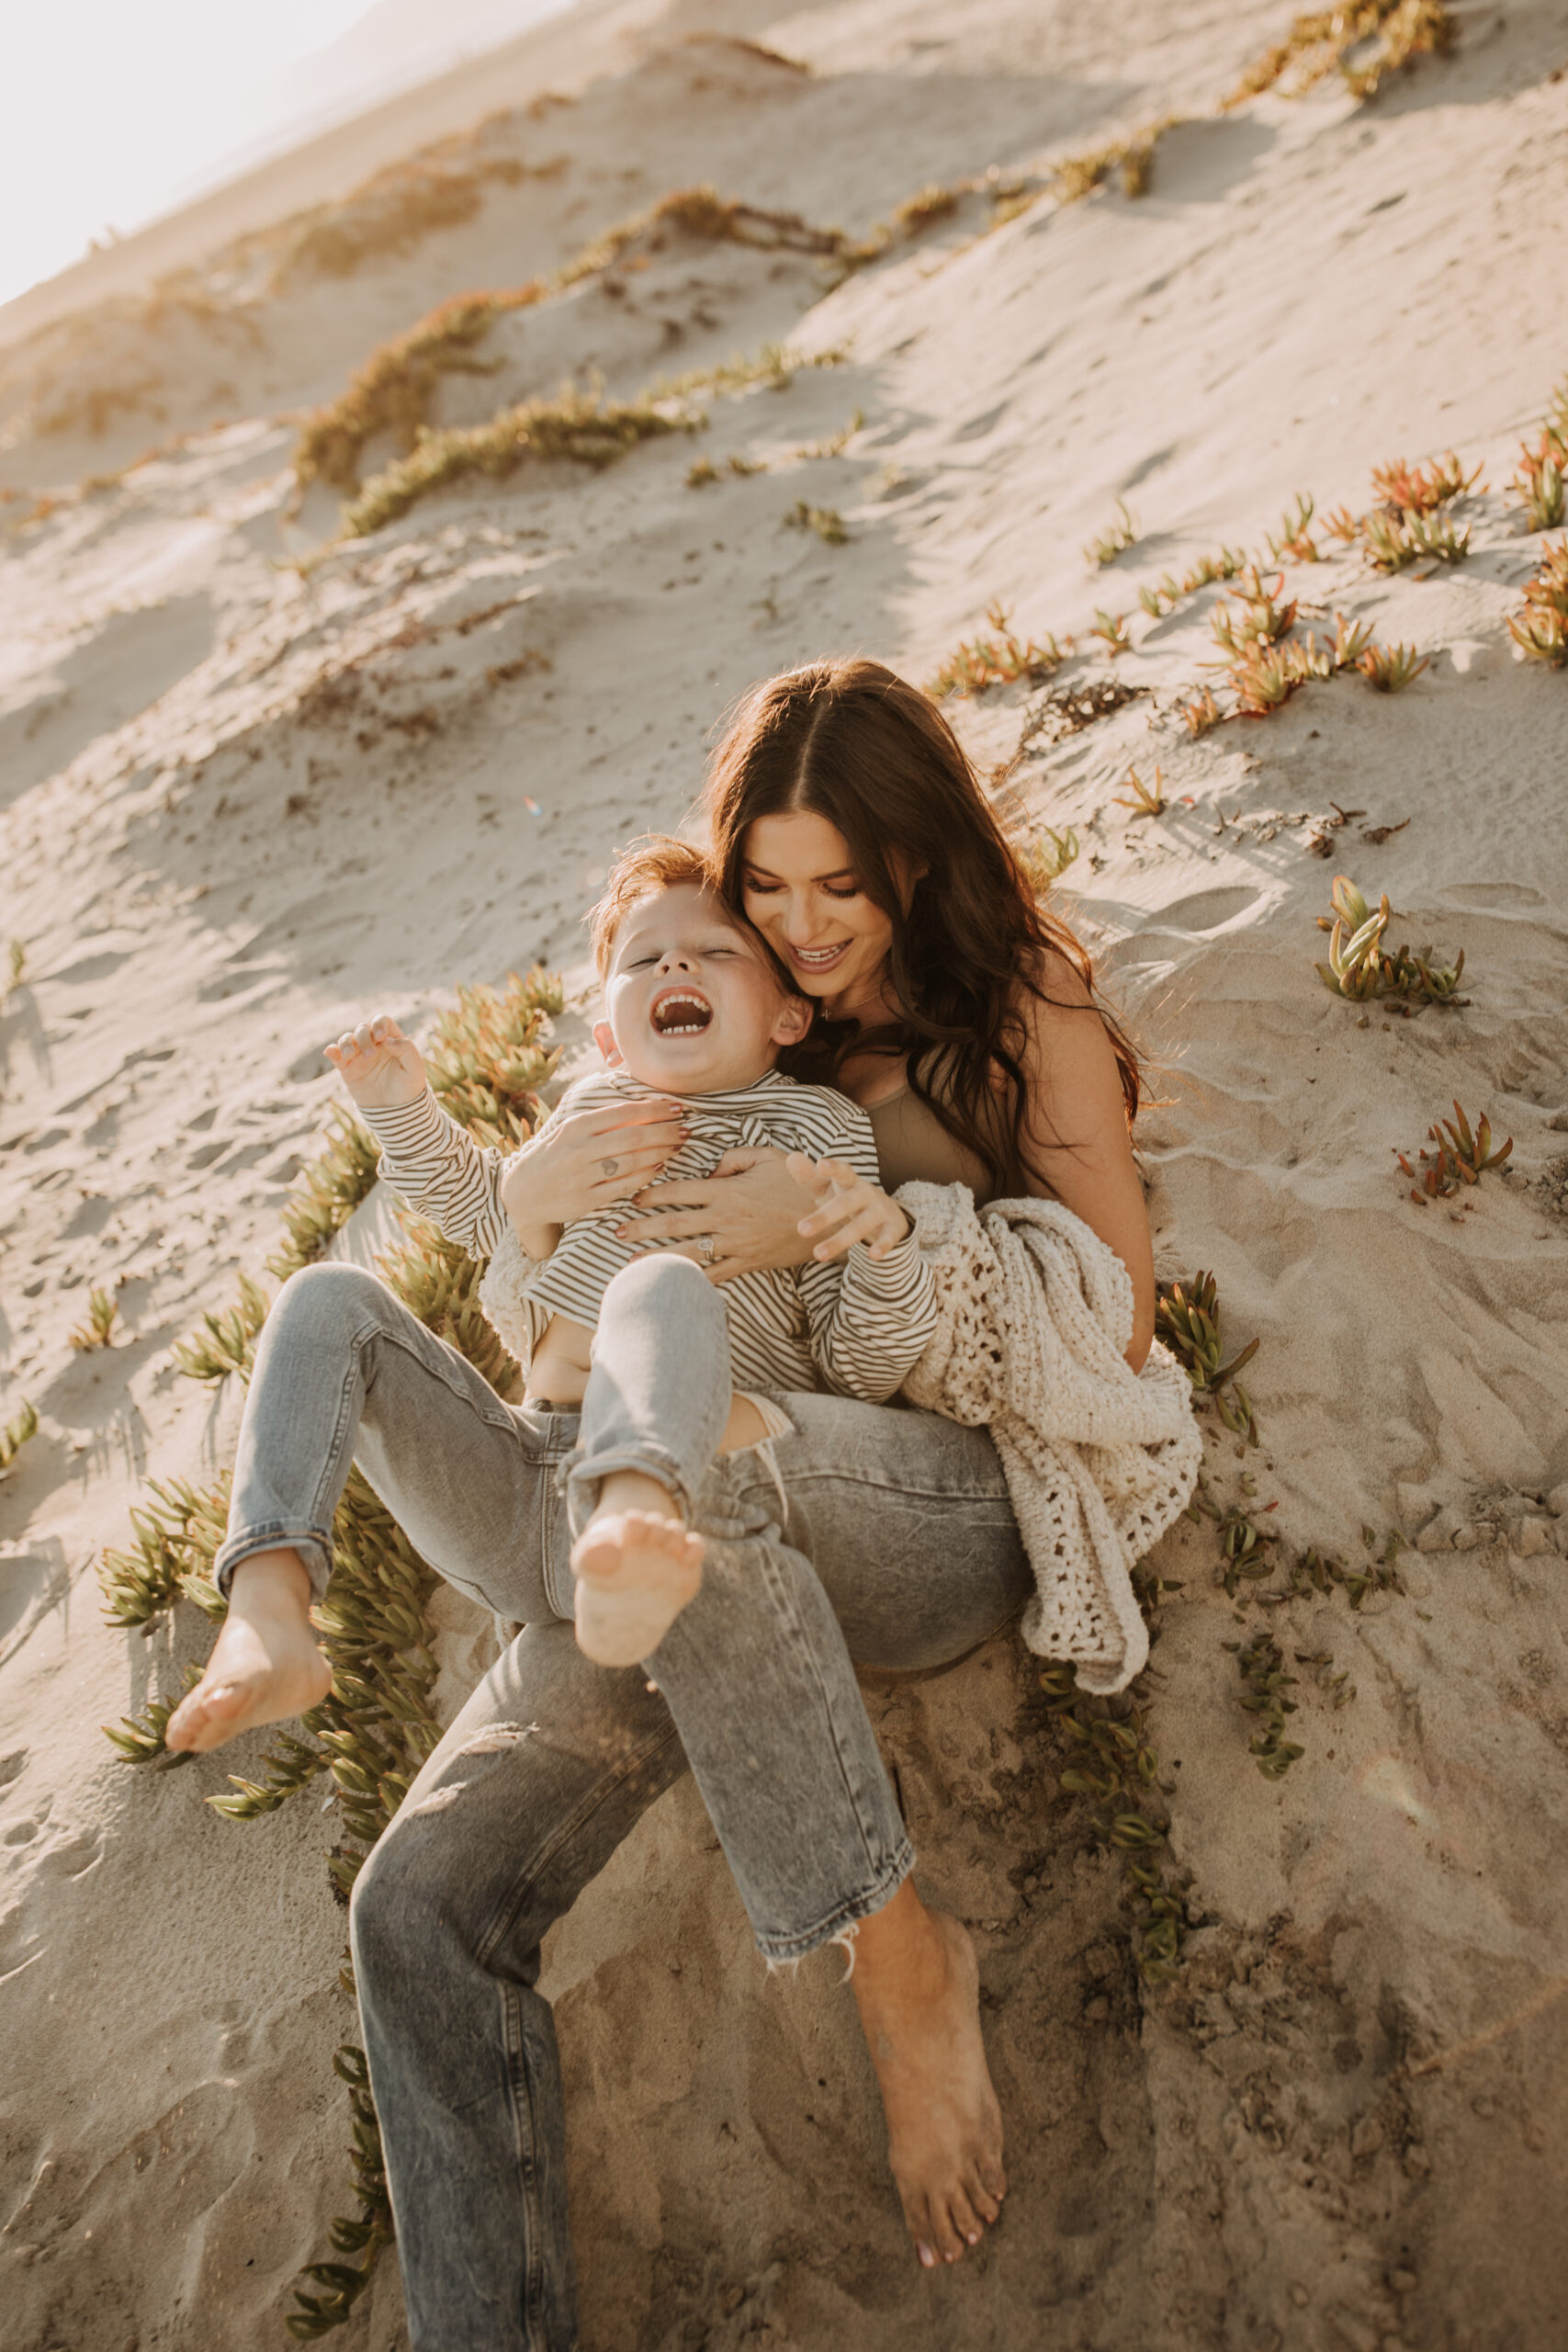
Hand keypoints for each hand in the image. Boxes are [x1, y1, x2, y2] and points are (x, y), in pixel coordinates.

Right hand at [325, 1015, 426, 1110]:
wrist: (397, 1110)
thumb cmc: (409, 1086)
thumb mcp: (416, 1068)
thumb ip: (407, 1049)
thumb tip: (386, 1040)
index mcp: (391, 1039)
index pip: (381, 1021)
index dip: (379, 1024)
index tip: (381, 1038)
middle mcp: (373, 1044)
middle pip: (362, 1029)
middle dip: (364, 1039)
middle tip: (371, 1057)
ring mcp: (359, 1055)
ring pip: (347, 1039)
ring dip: (346, 1043)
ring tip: (350, 1055)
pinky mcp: (347, 1069)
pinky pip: (336, 1055)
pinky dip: (332, 1051)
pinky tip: (331, 1052)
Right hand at [501, 1097, 690, 1231]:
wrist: (523, 1193)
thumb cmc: (555, 1155)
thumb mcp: (569, 1130)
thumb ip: (601, 1118)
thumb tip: (643, 1103)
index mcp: (576, 1126)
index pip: (624, 1112)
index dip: (655, 1109)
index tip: (678, 1107)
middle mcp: (578, 1149)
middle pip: (633, 1137)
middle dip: (665, 1131)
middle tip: (686, 1129)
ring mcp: (581, 1176)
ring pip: (632, 1161)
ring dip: (661, 1152)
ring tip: (677, 1146)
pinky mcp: (586, 1200)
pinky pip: (624, 1186)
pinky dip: (646, 1175)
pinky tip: (659, 1166)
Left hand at [626, 1146, 819, 1283]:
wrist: (828, 1218)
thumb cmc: (797, 1183)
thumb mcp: (766, 1156)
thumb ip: (732, 1159)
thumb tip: (709, 1173)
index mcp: (727, 1191)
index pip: (679, 1192)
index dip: (652, 1194)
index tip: (633, 1199)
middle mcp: (725, 1219)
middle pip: (674, 1224)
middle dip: (641, 1228)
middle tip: (616, 1231)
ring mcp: (735, 1244)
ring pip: (688, 1254)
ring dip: (657, 1259)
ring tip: (632, 1264)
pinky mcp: (747, 1263)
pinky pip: (715, 1274)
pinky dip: (692, 1281)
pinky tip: (672, 1285)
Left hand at [787, 1153, 911, 1262]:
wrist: (888, 1213)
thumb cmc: (847, 1198)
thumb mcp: (828, 1188)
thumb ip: (809, 1177)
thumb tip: (792, 1157)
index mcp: (849, 1181)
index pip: (842, 1172)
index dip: (833, 1168)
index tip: (820, 1164)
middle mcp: (866, 1194)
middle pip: (846, 1203)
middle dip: (824, 1217)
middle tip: (801, 1230)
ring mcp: (880, 1211)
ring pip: (861, 1226)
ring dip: (840, 1240)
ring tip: (818, 1254)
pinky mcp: (892, 1229)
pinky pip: (887, 1238)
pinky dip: (882, 1246)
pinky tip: (872, 1256)